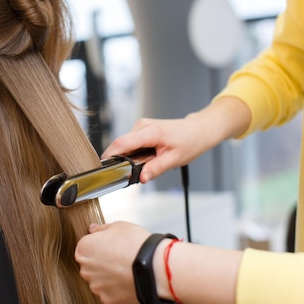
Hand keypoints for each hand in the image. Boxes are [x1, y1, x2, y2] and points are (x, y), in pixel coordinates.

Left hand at [75, 221, 150, 303]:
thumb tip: (93, 230)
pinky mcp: (107, 299)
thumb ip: (101, 229)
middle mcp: (85, 269)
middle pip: (90, 265)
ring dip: (108, 276)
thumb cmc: (135, 244)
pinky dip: (117, 288)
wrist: (152, 266)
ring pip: (99, 281)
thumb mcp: (118, 226)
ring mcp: (95, 286)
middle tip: (119, 257)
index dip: (99, 245)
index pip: (85, 247)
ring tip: (126, 269)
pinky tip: (128, 280)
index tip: (110, 245)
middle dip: (101, 262)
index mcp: (84, 249)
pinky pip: (110, 293)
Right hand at [102, 97, 250, 182]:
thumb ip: (155, 169)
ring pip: (125, 145)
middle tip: (132, 173)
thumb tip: (142, 178)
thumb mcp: (174, 160)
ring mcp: (141, 126)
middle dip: (122, 160)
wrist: (198, 131)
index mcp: (150, 132)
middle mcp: (142, 126)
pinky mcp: (142, 129)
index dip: (110, 156)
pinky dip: (135, 152)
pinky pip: (131, 143)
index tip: (104, 169)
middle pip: (121, 145)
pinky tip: (147, 156)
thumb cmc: (189, 143)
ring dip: (130, 157)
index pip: (121, 143)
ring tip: (147, 163)